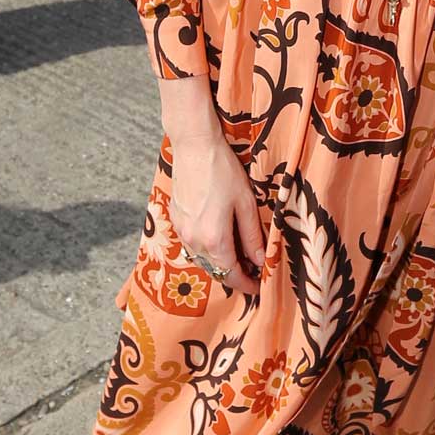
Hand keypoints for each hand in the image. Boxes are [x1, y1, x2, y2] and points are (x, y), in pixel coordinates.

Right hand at [168, 132, 263, 297]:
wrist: (194, 147)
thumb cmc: (223, 171)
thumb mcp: (245, 203)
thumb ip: (252, 235)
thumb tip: (260, 260)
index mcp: (214, 239)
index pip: (230, 275)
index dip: (246, 285)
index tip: (258, 287)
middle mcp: (194, 240)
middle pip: (214, 270)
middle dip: (233, 275)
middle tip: (252, 272)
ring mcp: (181, 231)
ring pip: (201, 259)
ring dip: (218, 263)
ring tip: (237, 256)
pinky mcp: (175, 220)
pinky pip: (191, 245)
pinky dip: (206, 249)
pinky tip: (218, 238)